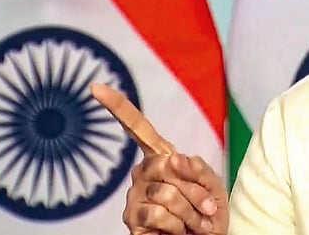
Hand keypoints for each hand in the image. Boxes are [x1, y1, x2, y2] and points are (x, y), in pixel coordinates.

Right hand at [91, 84, 229, 234]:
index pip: (137, 128)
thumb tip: (172, 158)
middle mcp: (142, 174)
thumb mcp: (213, 184)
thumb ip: (196, 167)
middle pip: (165, 166)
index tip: (95, 87)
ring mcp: (134, 198)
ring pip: (166, 194)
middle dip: (195, 189)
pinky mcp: (132, 221)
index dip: (117, 107)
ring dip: (191, 212)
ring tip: (196, 223)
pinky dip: (179, 226)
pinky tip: (179, 232)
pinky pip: (158, 215)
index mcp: (160, 157)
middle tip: (205, 207)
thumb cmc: (209, 213)